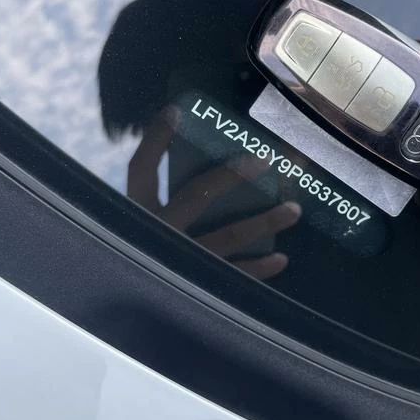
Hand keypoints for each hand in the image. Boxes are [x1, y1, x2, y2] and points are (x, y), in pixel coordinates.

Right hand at [127, 107, 300, 279]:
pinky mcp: (196, 286)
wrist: (125, 308)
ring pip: (227, 235)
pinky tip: (281, 258)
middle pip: (196, 195)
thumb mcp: (142, 223)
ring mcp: (178, 260)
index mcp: (137, 211)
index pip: (141, 168)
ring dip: (264, 222)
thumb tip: (202, 164)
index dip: (156, 139)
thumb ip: (165, 198)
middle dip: (233, 176)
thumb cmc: (143, 254)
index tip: (176, 112)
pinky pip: (233, 275)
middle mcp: (156, 233)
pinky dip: (259, 267)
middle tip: (266, 160)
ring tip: (294, 209)